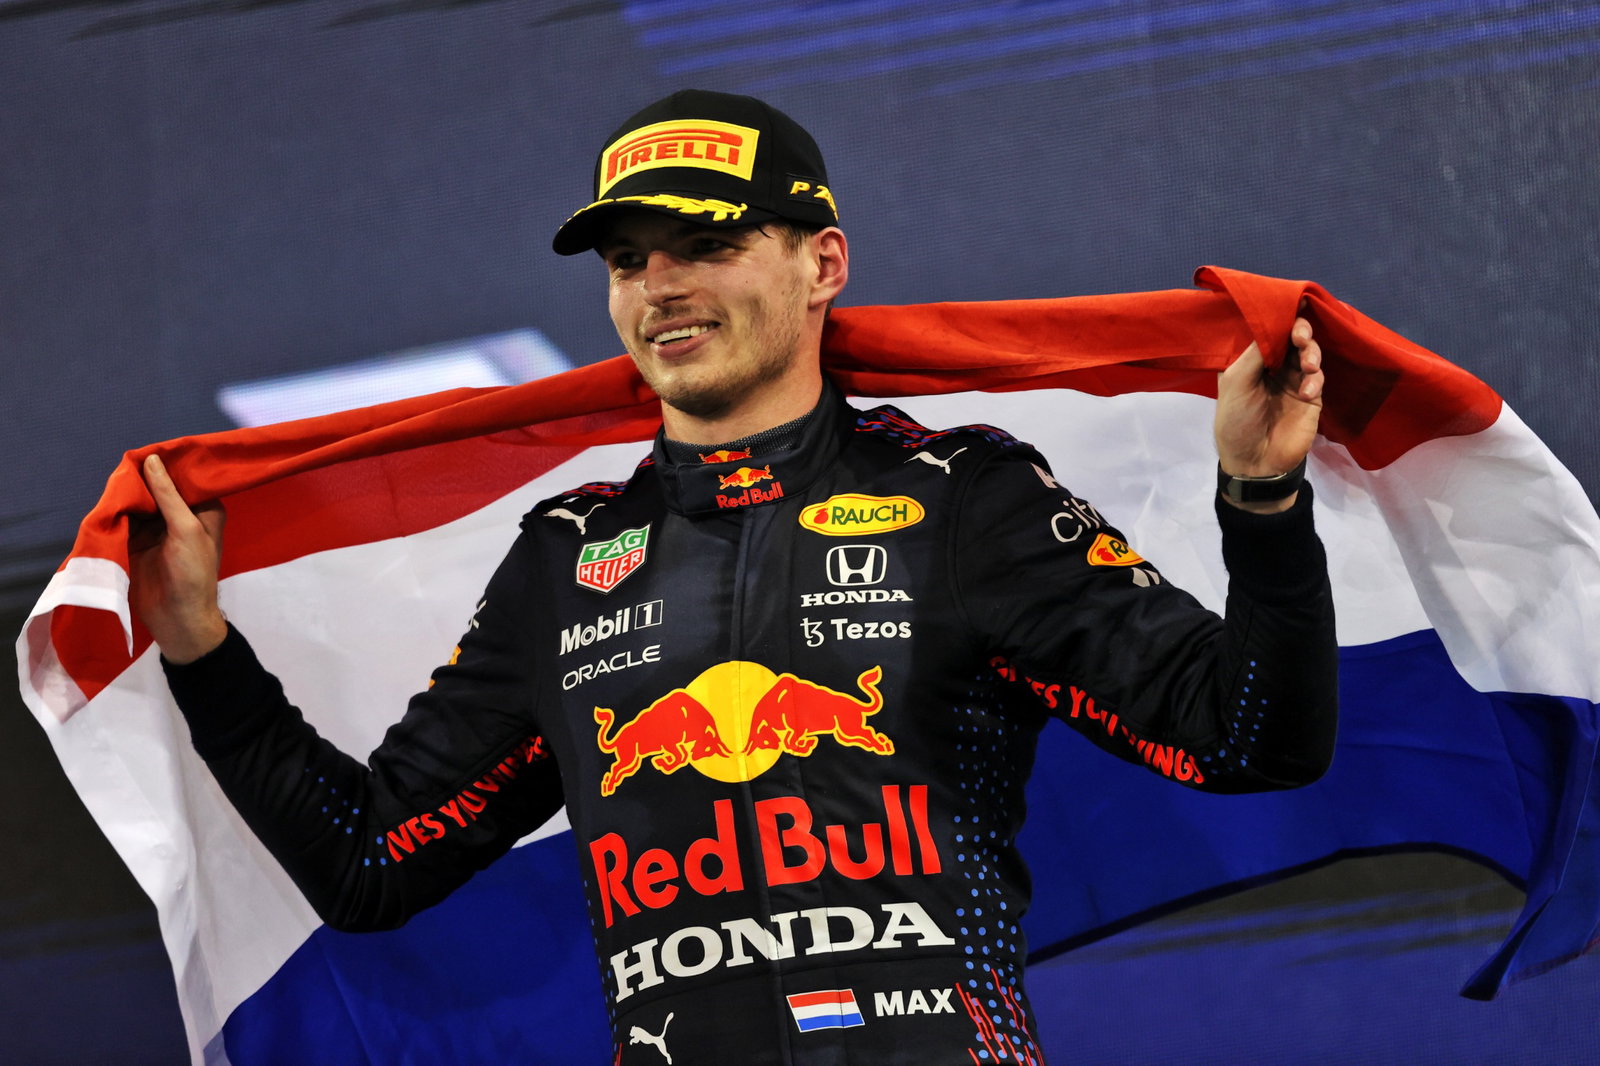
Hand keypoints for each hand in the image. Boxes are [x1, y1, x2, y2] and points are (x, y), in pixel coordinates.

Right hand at [129, 454, 228, 663]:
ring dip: (128, 494)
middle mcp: (182, 516)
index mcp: (204, 510)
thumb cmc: (192, 574)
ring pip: (140, 502)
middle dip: (143, 477)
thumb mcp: (185, 529)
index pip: (186, 479)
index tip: (148, 447)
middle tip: (124, 462)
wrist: (177, 618)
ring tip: (114, 478)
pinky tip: (108, 499)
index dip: (169, 464)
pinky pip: (126, 519)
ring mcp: (159, 529)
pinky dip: (117, 511)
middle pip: (159, 488)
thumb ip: (168, 495)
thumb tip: (152, 459)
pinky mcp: (138, 541)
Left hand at [1213, 316, 1323, 511]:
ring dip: (1311, 353)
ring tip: (1308, 365)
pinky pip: (1318, 378)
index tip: (1291, 306)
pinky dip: (1315, 380)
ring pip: (1309, 353)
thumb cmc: (1237, 422)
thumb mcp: (1236, 384)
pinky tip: (1308, 391)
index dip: (1278, 318)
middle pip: (1292, 338)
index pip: (1267, 332)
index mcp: (1250, 362)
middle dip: (1300, 331)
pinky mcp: (1311, 397)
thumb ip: (1255, 353)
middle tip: (1301, 335)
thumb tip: (1274, 321)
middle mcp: (1272, 368)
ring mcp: (1293, 381)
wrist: (1256, 464)